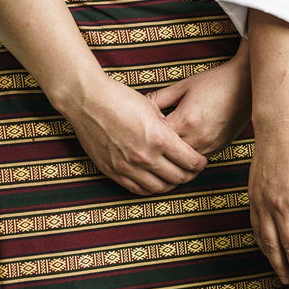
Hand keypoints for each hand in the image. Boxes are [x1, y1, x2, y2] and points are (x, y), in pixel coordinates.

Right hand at [64, 75, 206, 194]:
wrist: (87, 100)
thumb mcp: (154, 109)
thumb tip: (178, 141)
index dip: (200, 163)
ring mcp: (127, 166)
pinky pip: (137, 189)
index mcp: (160, 138)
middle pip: (178, 177)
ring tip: (175, 176)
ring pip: (159, 188)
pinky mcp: (112, 171)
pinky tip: (155, 180)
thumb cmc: (121, 99)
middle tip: (192, 170)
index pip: (190, 162)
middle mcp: (145, 156)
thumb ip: (168, 129)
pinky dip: (151, 188)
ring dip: (172, 184)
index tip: (201, 161)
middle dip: (190, 175)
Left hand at [147, 45, 251, 154]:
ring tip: (163, 147)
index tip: (141, 130)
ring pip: (182, 161)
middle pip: (167, 154)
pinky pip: (197, 157)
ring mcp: (210, 144)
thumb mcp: (183, 86)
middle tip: (147, 143)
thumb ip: (159, 98)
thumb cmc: (215, 82)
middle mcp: (197, 137)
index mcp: (185, 120)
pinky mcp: (219, 147)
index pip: (156, 138)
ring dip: (173, 155)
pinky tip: (183, 144)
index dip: (146, 135)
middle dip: (157, 148)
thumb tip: (140, 107)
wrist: (246, 84)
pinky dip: (188, 154)